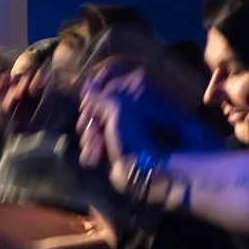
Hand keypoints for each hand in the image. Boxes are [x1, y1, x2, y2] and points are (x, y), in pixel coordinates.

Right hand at [79, 62, 213, 174]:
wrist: (161, 171)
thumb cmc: (143, 133)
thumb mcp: (119, 108)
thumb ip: (99, 96)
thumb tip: (88, 82)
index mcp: (138, 89)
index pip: (109, 77)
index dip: (95, 88)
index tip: (86, 101)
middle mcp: (133, 107)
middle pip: (99, 104)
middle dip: (90, 117)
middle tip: (88, 127)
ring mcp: (127, 130)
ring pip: (97, 126)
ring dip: (90, 137)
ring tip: (94, 148)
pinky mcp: (121, 151)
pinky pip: (100, 145)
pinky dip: (93, 151)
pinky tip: (92, 158)